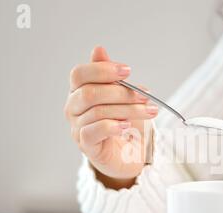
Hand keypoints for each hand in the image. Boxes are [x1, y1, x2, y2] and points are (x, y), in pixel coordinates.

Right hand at [64, 47, 157, 187]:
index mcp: (79, 91)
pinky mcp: (86, 145)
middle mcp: (73, 108)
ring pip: (98, 112)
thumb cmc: (125, 123)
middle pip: (90, 93)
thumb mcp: (122, 97)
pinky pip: (93, 131)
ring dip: (128, 110)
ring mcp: (77, 127)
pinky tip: (127, 126)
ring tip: (148, 111)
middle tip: (145, 95)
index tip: (128, 71)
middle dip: (121, 92)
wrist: (129, 154)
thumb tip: (99, 49)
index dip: (102, 70)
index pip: (79, 74)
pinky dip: (112, 126)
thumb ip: (110, 76)